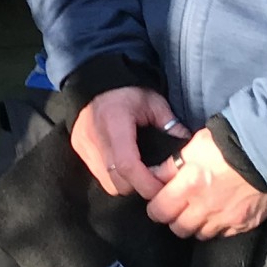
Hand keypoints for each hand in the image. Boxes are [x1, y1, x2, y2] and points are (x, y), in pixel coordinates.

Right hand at [70, 85, 188, 203]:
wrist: (94, 79)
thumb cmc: (127, 91)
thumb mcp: (153, 102)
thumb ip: (170, 125)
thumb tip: (188, 150)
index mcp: (115, 122)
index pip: (127, 165)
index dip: (146, 182)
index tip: (163, 187)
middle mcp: (95, 138)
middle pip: (117, 182)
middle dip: (138, 186)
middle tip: (154, 179)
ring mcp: (84, 146)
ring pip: (107, 183)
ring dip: (125, 182)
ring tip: (139, 171)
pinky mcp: (79, 150)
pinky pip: (99, 175)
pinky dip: (114, 175)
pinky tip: (124, 163)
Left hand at [146, 129, 266, 241]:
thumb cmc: (229, 143)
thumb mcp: (195, 146)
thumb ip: (172, 165)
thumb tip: (153, 176)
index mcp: (189, 187)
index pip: (159, 211)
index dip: (156, 208)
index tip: (160, 202)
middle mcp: (204, 208)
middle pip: (178, 228)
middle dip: (175, 219)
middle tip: (179, 208)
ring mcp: (226, 219)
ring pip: (200, 234)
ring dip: (196, 225)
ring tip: (201, 210)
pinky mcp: (244, 224)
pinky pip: (223, 234)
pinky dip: (218, 227)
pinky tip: (221, 212)